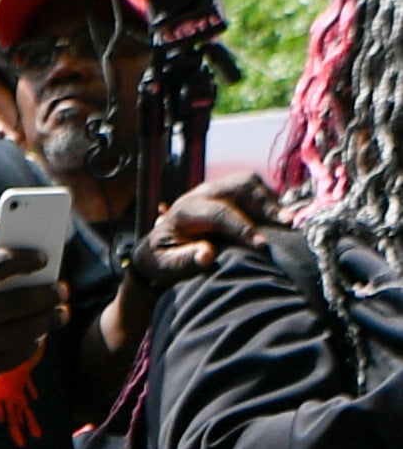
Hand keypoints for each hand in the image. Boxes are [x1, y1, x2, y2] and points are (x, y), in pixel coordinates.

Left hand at [126, 167, 276, 293]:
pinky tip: (280, 221)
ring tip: (289, 222)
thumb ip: (183, 260)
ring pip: (250, 183)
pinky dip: (270, 201)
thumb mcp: (165, 265)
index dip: (242, 228)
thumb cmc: (163, 257)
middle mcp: (202, 193)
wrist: (159, 243)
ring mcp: (217, 189)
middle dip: (266, 203)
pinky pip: (254, 189)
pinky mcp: (229, 193)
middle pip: (240, 186)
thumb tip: (206, 255)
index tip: (261, 246)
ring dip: (271, 200)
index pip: (219, 212)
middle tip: (287, 223)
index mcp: (185, 211)